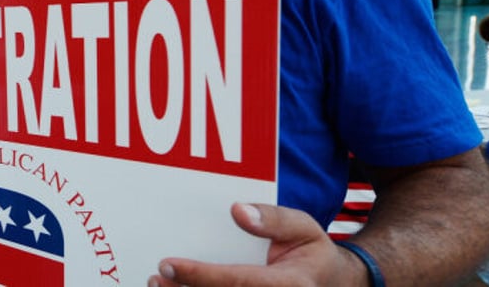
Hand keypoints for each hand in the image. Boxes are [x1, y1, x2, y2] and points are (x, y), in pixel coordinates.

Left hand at [147, 203, 364, 286]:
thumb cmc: (313, 252)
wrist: (334, 284)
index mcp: (288, 285)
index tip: (168, 265)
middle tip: (154, 278)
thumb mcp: (304, 227)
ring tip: (157, 286)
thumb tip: (238, 210)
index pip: (236, 282)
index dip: (199, 276)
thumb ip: (274, 219)